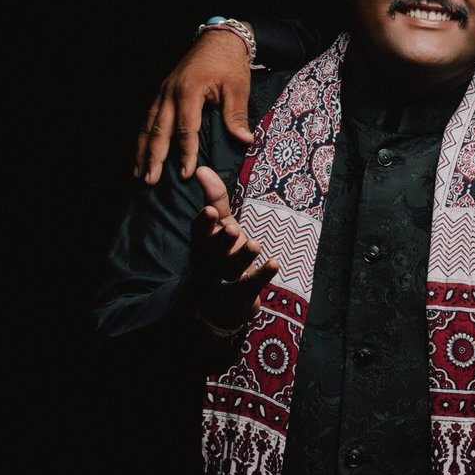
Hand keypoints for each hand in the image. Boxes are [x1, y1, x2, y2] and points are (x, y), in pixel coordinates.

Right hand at [136, 29, 255, 184]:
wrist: (219, 40)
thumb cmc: (230, 65)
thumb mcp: (238, 88)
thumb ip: (236, 115)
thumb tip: (244, 140)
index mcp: (189, 92)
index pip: (186, 129)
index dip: (185, 153)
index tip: (185, 173)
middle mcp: (170, 93)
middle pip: (159, 130)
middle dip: (153, 157)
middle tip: (149, 181)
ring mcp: (163, 92)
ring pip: (148, 125)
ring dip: (142, 150)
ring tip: (138, 173)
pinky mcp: (162, 93)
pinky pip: (148, 118)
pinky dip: (143, 136)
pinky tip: (140, 151)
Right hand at [189, 166, 279, 333]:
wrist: (223, 304)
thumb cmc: (222, 255)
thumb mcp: (220, 227)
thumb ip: (214, 199)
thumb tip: (201, 169)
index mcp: (202, 245)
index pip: (198, 234)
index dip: (203, 224)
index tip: (210, 212)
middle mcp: (209, 263)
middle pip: (211, 252)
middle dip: (220, 241)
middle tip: (231, 228)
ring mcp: (224, 282)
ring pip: (230, 269)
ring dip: (242, 256)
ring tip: (255, 244)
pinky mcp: (241, 296)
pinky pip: (250, 285)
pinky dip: (263, 275)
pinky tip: (275, 263)